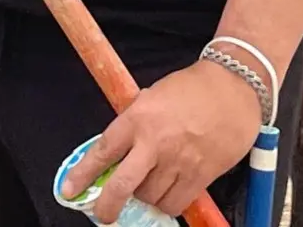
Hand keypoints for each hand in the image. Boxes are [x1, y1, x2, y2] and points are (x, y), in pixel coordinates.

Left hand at [60, 59, 258, 221]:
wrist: (233, 88)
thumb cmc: (191, 88)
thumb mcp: (152, 97)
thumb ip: (135, 123)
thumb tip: (119, 150)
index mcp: (137, 118)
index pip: (103, 151)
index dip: (82, 174)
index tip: (69, 190)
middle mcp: (154, 143)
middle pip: (123, 185)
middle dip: (108, 206)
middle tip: (103, 214)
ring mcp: (178, 161)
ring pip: (150, 197)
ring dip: (145, 198)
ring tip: (149, 186)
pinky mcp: (201, 175)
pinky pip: (176, 203)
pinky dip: (167, 203)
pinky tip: (168, 193)